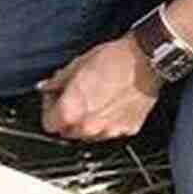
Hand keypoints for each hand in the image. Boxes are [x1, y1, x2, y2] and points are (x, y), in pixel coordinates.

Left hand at [37, 35, 159, 140]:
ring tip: (96, 97)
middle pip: (68, 132)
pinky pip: (110, 130)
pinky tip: (112, 102)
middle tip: (75, 96)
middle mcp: (88, 127)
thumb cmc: (113, 59)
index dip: (49, 108)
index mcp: (71, 112)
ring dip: (87, 120)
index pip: (48, 124)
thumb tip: (46, 86)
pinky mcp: (127, 130)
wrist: (146, 61)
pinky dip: (108, 120)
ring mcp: (109, 131)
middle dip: (68, 116)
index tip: (56, 96)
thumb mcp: (77, 65)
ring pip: (89, 134)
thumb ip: (57, 81)